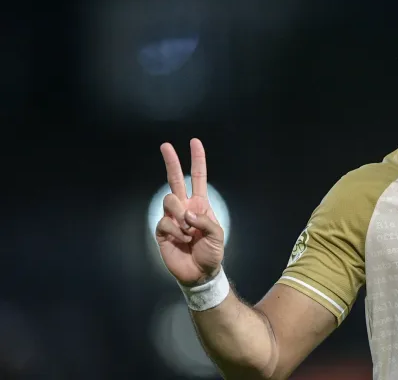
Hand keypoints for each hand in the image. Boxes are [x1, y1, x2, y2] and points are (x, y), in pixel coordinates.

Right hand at [155, 138, 224, 285]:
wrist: (200, 273)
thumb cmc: (211, 253)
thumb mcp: (217, 235)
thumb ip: (205, 221)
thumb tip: (187, 214)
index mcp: (200, 205)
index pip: (197, 178)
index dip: (197, 160)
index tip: (195, 143)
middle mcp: (184, 207)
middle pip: (174, 180)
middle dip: (171, 162)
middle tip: (165, 145)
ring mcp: (172, 218)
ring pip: (169, 200)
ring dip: (181, 215)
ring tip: (188, 232)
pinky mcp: (162, 231)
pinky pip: (165, 222)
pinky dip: (176, 232)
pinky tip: (182, 241)